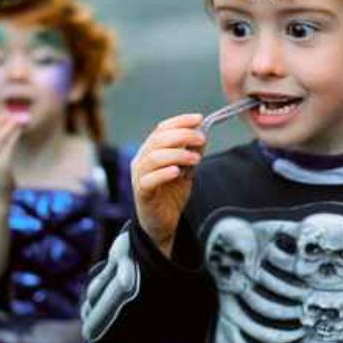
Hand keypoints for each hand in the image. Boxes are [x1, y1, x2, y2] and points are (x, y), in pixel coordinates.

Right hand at [132, 113, 204, 255]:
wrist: (162, 223)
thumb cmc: (171, 194)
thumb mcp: (186, 170)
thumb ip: (191, 153)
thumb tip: (202, 134)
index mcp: (151, 150)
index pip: (162, 128)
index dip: (180, 121)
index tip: (198, 119)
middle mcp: (142, 159)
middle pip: (158, 139)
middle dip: (182, 136)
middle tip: (201, 139)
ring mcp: (139, 176)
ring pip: (154, 157)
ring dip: (177, 154)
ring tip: (195, 158)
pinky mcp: (141, 193)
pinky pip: (149, 180)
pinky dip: (164, 173)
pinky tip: (178, 172)